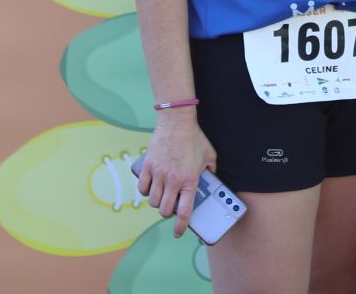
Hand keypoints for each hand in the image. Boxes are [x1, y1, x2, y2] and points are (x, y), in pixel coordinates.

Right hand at [135, 112, 216, 237]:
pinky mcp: (148, 166)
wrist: (176, 122)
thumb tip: (212, 179)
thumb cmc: (194, 138)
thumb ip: (212, 170)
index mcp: (190, 181)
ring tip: (162, 196)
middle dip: (167, 213)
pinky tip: (150, 188)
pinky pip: (142, 187)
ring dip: (157, 202)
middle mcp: (173, 181)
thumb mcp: (210, 156)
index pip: (184, 212)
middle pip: (164, 210)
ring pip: (152, 201)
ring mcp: (158, 174)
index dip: (181, 227)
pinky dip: (145, 191)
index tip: (178, 233)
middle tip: (170, 208)